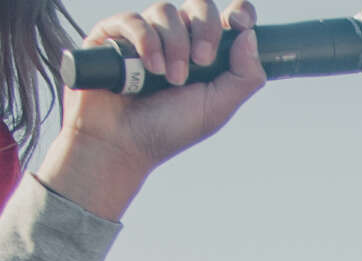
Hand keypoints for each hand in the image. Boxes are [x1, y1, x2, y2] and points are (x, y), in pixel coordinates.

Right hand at [38, 1, 265, 219]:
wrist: (120, 146)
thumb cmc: (168, 130)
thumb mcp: (217, 107)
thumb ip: (244, 76)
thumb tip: (250, 34)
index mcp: (206, 54)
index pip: (228, 17)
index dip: (240, 12)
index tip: (240, 24)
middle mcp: (176, 39)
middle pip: (199, 5)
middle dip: (205, 29)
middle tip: (202, 62)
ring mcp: (144, 35)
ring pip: (166, 11)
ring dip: (174, 44)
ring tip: (170, 78)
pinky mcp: (112, 36)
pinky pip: (133, 19)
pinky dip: (145, 41)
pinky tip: (149, 69)